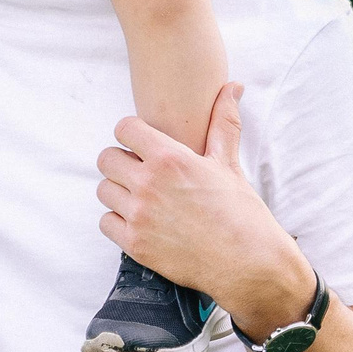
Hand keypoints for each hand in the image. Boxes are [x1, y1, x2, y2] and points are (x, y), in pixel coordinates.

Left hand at [95, 82, 314, 338]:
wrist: (248, 263)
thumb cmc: (241, 211)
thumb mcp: (229, 163)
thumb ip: (222, 122)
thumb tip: (232, 87)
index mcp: (170, 158)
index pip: (124, 128)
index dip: (133, 134)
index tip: (144, 145)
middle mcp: (148, 184)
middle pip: (106, 158)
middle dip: (122, 162)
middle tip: (142, 172)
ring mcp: (139, 215)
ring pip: (104, 190)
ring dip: (118, 192)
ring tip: (142, 198)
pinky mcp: (135, 244)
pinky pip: (105, 222)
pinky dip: (118, 221)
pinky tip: (141, 222)